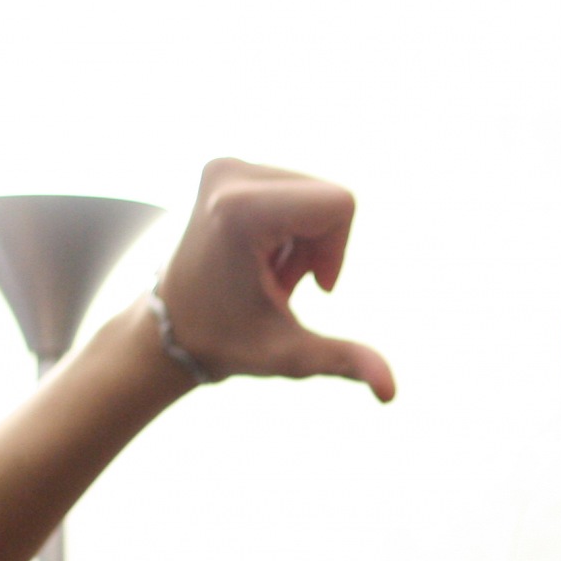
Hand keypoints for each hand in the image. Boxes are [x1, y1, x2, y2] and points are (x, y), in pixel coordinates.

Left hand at [153, 158, 396, 400]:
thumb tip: (391, 392)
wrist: (169, 329)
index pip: (338, 204)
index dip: (338, 250)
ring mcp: (224, 167)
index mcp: (240, 210)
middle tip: (279, 282)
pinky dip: (292, 227)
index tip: (309, 286)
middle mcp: (228, 174)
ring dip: (305, 240)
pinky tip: (262, 256)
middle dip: (321, 246)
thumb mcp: (290, 355)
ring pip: (315, 193)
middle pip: (329, 197)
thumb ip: (344, 361)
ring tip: (267, 271)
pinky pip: (295, 188)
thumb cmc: (226, 343)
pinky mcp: (226, 168)